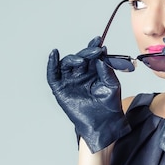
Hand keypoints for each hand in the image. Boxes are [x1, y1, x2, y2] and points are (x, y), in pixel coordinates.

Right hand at [47, 36, 130, 152]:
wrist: (103, 124)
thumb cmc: (109, 106)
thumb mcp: (112, 85)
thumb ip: (106, 71)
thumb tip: (100, 57)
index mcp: (93, 72)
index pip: (91, 56)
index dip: (93, 47)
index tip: (97, 41)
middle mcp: (80, 75)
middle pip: (79, 58)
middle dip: (86, 53)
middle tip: (94, 51)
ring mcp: (70, 81)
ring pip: (67, 64)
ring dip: (72, 58)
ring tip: (81, 60)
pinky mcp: (60, 89)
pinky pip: (53, 75)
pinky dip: (52, 64)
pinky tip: (54, 54)